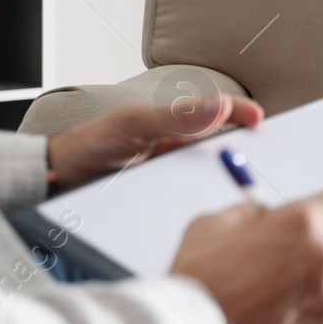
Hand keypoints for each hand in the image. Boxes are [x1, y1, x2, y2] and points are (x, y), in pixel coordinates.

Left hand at [46, 93, 263, 192]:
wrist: (56, 184)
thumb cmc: (91, 145)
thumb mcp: (133, 126)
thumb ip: (176, 117)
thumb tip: (220, 105)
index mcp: (173, 123)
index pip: (218, 113)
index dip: (243, 115)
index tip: (263, 122)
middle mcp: (176, 148)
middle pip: (220, 150)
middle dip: (244, 157)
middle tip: (266, 167)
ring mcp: (170, 175)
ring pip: (207, 180)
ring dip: (223, 187)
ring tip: (242, 196)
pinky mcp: (162, 201)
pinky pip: (190, 202)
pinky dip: (203, 206)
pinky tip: (210, 218)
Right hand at [171, 189, 322, 323]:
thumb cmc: (199, 281)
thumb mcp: (214, 226)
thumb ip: (248, 214)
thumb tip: (263, 214)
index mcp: (304, 223)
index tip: (319, 219)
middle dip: (321, 249)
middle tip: (289, 262)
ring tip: (288, 296)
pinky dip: (317, 316)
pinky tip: (285, 321)